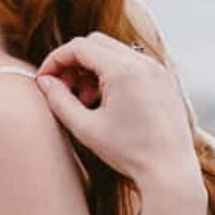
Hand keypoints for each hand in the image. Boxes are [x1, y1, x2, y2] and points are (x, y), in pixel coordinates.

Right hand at [36, 33, 198, 190]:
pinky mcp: (164, 79)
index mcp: (124, 70)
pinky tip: (108, 102)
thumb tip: (44, 80)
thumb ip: (59, 100)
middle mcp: (143, 62)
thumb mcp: (85, 128)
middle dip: (74, 61)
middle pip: (96, 43)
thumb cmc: (129, 153)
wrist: (170, 171)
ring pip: (114, 51)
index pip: (79, 47)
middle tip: (64, 89)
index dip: (55, 60)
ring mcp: (157, 69)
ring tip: (86, 100)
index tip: (44, 79)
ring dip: (93, 67)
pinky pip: (132, 62)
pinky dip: (113, 73)